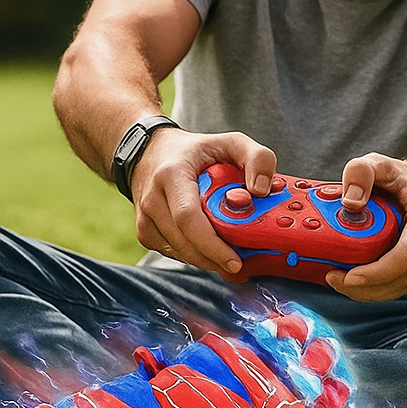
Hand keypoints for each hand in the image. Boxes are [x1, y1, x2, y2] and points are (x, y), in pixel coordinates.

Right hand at [130, 128, 276, 274]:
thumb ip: (257, 158)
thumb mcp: (232, 142)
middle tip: (240, 265)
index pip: (187, 217)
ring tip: (231, 258)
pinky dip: (194, 256)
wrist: (151, 152)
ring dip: (206, 260)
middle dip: (214, 258)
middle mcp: (153, 198)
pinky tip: (211, 251)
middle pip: (184, 241)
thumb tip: (262, 191)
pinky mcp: (145, 231)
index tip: (235, 260)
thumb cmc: (196, 150)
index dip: (211, 244)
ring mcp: (145, 216)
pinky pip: (172, 252)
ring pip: (178, 251)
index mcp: (172, 175)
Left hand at [326, 153, 406, 300]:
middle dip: (364, 286)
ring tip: (335, 279)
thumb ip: (360, 173)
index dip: (378, 271)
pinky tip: (349, 281)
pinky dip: (371, 289)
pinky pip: (395, 287)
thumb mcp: (377, 163)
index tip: (349, 276)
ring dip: (365, 291)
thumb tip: (349, 203)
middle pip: (401, 276)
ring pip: (398, 287)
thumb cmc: (398, 177)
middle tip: (331, 278)